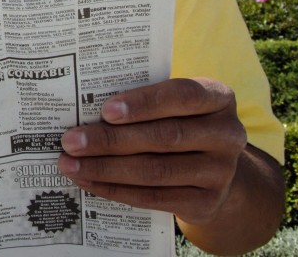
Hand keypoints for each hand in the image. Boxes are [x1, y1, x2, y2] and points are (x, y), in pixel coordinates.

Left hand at [57, 77, 246, 225]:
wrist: (214, 169)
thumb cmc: (178, 121)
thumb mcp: (173, 104)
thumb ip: (142, 101)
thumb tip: (83, 108)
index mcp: (218, 97)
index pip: (182, 95)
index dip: (144, 103)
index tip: (105, 110)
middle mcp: (227, 134)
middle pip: (164, 137)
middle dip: (111, 140)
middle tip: (71, 141)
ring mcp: (220, 172)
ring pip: (155, 170)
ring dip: (106, 168)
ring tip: (70, 164)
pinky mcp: (206, 202)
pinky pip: (154, 197)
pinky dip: (116, 189)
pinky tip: (89, 182)